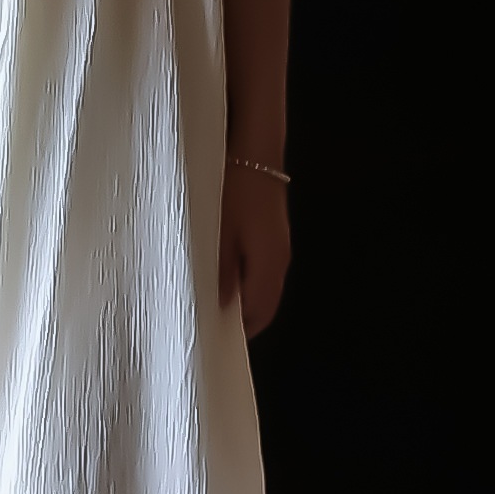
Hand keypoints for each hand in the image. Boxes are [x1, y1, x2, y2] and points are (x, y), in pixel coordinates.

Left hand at [221, 162, 289, 336]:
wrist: (255, 153)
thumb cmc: (234, 191)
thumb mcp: (218, 234)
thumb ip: (219, 273)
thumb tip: (220, 303)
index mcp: (268, 265)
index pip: (258, 314)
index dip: (240, 331)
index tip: (217, 340)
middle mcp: (280, 260)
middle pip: (266, 304)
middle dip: (244, 319)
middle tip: (214, 326)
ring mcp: (279, 246)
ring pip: (265, 287)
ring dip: (245, 299)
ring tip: (215, 303)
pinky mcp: (274, 234)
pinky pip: (263, 269)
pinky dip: (248, 281)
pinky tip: (225, 274)